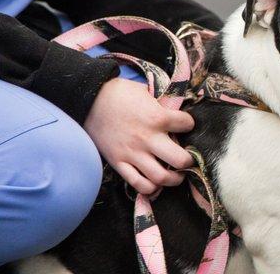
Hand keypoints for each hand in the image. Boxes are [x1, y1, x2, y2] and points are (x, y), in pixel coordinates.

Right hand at [84, 78, 193, 195]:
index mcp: (158, 117)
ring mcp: (133, 153)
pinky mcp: (119, 162)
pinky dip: (150, 188)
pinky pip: (138, 184)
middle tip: (187, 160)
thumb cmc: (120, 93)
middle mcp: (148, 138)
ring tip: (176, 176)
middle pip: (180, 160)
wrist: (90, 99)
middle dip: (188, 162)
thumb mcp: (147, 92)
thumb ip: (163, 104)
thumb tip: (176, 111)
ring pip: (161, 177)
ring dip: (173, 179)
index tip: (185, 126)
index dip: (189, 124)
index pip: (186, 125)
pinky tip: (155, 183)